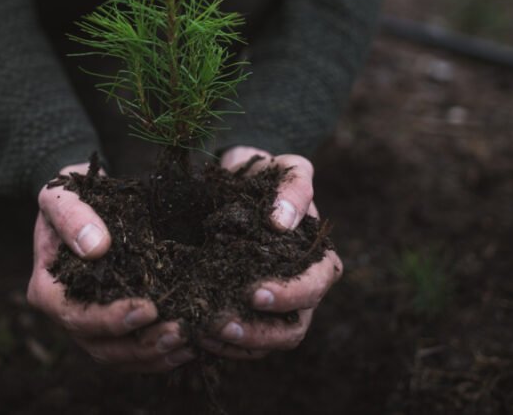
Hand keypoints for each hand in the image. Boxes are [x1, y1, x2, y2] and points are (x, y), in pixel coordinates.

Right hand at [26, 162, 194, 371]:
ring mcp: (88, 325)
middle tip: (179, 331)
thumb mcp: (61, 195)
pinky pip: (133, 352)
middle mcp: (65, 314)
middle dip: (141, 345)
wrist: (80, 202)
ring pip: (119, 356)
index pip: (76, 316)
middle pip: (100, 346)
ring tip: (189, 341)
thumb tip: (95, 247)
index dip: (111, 319)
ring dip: (154, 354)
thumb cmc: (68, 197)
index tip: (148, 308)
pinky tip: (188, 345)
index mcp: (47, 289)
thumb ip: (71, 216)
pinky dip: (159, 354)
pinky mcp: (111, 325)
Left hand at [198, 147, 343, 358]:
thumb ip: (293, 188)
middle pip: (293, 329)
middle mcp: (301, 290)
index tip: (256, 292)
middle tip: (222, 323)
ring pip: (267, 342)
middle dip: (259, 331)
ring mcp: (275, 307)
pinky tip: (195, 331)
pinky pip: (242, 341)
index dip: (289, 295)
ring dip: (236, 342)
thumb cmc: (269, 176)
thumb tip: (282, 222)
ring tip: (203, 331)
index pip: (314, 286)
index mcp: (317, 259)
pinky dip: (220, 342)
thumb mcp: (287, 169)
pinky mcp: (248, 313)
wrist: (239, 181)